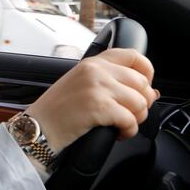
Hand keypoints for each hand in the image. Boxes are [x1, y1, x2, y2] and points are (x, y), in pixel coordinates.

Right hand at [24, 48, 158, 152]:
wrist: (38, 127)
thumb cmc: (57, 111)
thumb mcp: (82, 86)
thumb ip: (113, 83)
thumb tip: (151, 92)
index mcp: (93, 62)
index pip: (134, 56)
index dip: (147, 73)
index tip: (143, 88)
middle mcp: (95, 70)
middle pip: (141, 83)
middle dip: (142, 104)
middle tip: (129, 115)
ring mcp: (97, 87)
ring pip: (140, 102)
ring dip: (136, 119)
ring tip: (121, 125)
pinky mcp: (98, 107)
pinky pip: (130, 120)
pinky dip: (128, 131)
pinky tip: (116, 133)